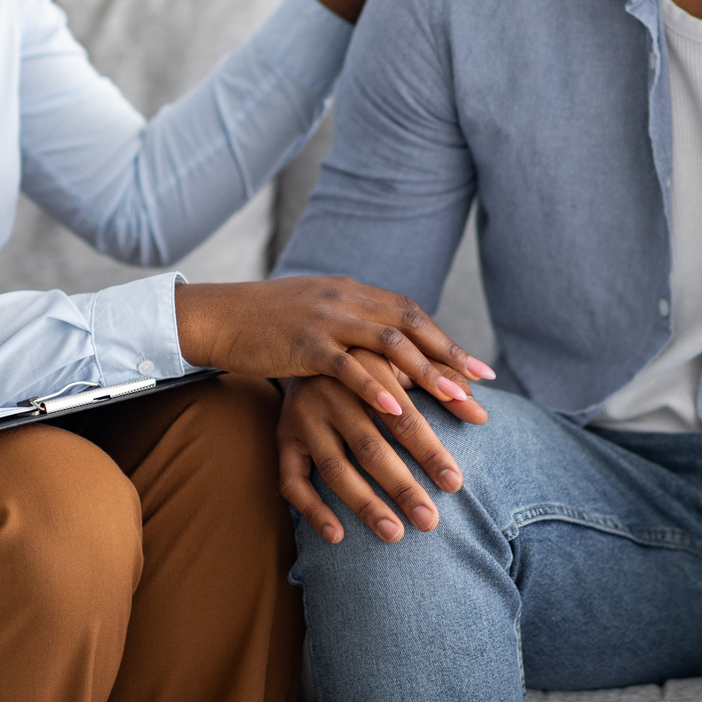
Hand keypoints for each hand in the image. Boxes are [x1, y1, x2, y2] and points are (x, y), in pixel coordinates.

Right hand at [174, 276, 492, 417]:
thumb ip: (355, 323)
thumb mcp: (321, 313)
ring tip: (454, 400)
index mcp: (354, 292)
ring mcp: (326, 320)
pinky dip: (373, 386)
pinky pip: (345, 366)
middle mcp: (348, 299)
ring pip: (389, 345)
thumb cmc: (270, 323)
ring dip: (425, 374)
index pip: (413, 317)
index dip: (448, 344)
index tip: (480, 374)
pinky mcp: (301, 344)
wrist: (221, 315)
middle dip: (449, 361)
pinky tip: (395, 409)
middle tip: (480, 394)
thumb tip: (393, 346)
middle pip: (412, 329)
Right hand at [278, 356, 488, 544]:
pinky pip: (292, 480)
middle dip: (403, 487)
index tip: (456, 483)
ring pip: (334, 467)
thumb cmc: (370, 361)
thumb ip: (443, 384)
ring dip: (364, 504)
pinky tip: (338, 536)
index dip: (430, 450)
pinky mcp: (282, 438)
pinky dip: (312, 509)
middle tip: (430, 522)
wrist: (303, 341)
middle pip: (370, 446)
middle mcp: (331, 393)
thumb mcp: (402, 362)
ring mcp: (302, 418)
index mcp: (365, 369)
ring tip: (395, 534)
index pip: (404, 417)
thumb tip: (484, 415)